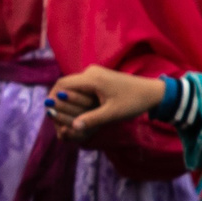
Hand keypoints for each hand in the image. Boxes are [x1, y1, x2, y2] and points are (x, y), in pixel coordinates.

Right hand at [50, 66, 166, 138]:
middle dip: (58, 101)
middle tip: (55, 118)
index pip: (62, 85)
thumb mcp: (112, 114)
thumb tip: (72, 127)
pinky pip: (81, 88)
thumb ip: (92, 119)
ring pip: (73, 87)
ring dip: (67, 101)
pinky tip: (77, 111)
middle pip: (65, 85)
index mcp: (92, 78)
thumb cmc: (133, 102)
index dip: (52, 98)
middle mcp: (90, 72)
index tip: (49, 114)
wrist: (152, 92)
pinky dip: (76, 99)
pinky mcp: (99, 78)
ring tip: (64, 117)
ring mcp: (95, 74)